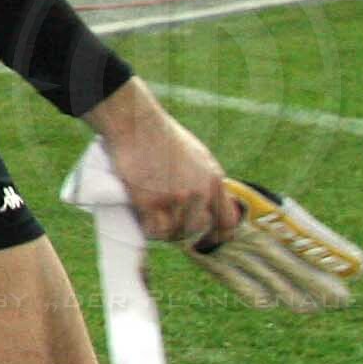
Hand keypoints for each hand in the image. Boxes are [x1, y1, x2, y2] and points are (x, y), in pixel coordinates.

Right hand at [87, 81, 236, 244]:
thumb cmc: (161, 135)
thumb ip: (206, 180)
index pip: (227, 221)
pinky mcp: (149, 201)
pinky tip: (142, 218)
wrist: (135, 124)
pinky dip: (148, 228)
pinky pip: (153, 230)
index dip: (217, 235)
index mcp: (213, 180)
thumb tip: (208, 202)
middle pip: (195, 229)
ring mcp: (174, 198)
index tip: (204, 239)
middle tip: (166, 220)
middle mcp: (199, 192)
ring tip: (150, 215)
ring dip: (161, 228)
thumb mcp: (197, 155)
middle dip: (182, 229)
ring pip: (173, 232)